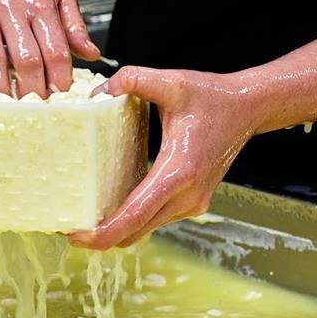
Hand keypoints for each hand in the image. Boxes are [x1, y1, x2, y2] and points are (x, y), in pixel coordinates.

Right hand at [0, 0, 100, 97]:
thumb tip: (91, 54)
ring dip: (0, 88)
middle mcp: (9, 4)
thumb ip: (73, 25)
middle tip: (34, 108)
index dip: (59, 78)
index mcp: (38, 1)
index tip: (59, 96)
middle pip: (26, 57)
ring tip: (6, 106)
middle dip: (32, 89)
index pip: (54, 49)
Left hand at [68, 66, 266, 249]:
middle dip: (101, 237)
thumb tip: (98, 92)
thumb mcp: (171, 82)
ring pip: (145, 229)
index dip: (103, 232)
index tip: (75, 236)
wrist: (248, 107)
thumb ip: (133, 80)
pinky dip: (131, 220)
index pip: (135, 215)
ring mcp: (192, 203)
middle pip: (136, 231)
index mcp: (179, 172)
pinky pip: (155, 218)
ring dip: (115, 230)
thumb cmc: (212, 96)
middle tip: (68, 230)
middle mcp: (187, 196)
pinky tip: (108, 208)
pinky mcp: (192, 201)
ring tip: (83, 220)